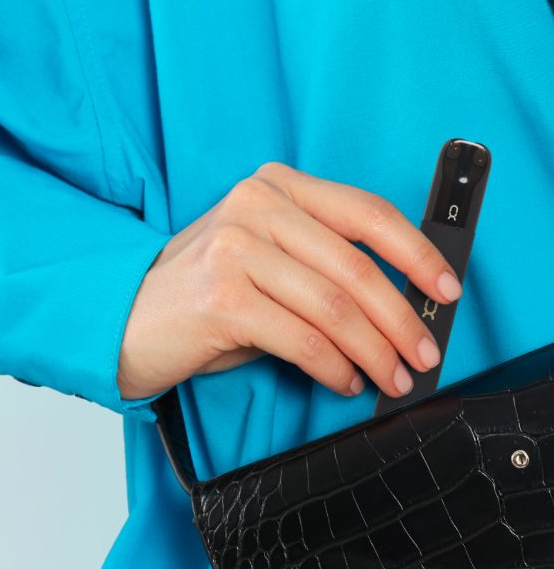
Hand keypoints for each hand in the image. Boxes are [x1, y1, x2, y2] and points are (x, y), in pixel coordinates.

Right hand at [117, 161, 461, 401]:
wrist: (121, 320)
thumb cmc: (198, 297)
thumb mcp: (260, 260)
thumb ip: (318, 264)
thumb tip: (392, 307)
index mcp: (273, 187)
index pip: (366, 213)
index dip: (416, 254)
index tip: (446, 289)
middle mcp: (255, 207)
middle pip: (357, 266)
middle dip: (402, 319)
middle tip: (423, 354)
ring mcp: (236, 249)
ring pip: (335, 306)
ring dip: (374, 351)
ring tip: (391, 378)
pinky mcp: (222, 298)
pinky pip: (303, 339)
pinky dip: (334, 367)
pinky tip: (344, 381)